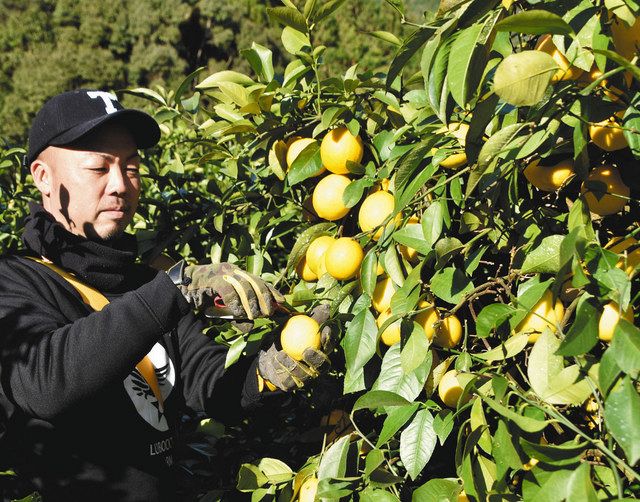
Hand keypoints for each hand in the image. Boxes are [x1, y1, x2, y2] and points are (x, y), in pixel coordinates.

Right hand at [168, 260, 283, 318]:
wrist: (181, 288)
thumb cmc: (204, 297)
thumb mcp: (224, 307)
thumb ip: (237, 315)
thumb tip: (250, 327)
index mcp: (238, 273)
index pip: (260, 280)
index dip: (272, 291)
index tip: (282, 303)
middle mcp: (233, 270)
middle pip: (256, 282)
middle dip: (265, 298)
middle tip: (269, 313)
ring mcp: (223, 273)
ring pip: (245, 286)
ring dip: (252, 303)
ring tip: (255, 316)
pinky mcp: (214, 280)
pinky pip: (229, 291)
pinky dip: (236, 304)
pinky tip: (238, 314)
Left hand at [257, 305, 333, 390]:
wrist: (264, 354)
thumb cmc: (283, 336)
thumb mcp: (293, 324)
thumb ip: (309, 318)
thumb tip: (326, 307)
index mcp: (320, 351)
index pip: (329, 346)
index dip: (330, 339)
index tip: (324, 330)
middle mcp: (316, 366)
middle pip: (323, 365)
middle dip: (318, 359)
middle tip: (307, 350)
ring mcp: (305, 377)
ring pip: (306, 375)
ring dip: (294, 365)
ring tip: (282, 355)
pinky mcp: (292, 385)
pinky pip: (289, 380)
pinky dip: (281, 369)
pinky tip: (275, 360)